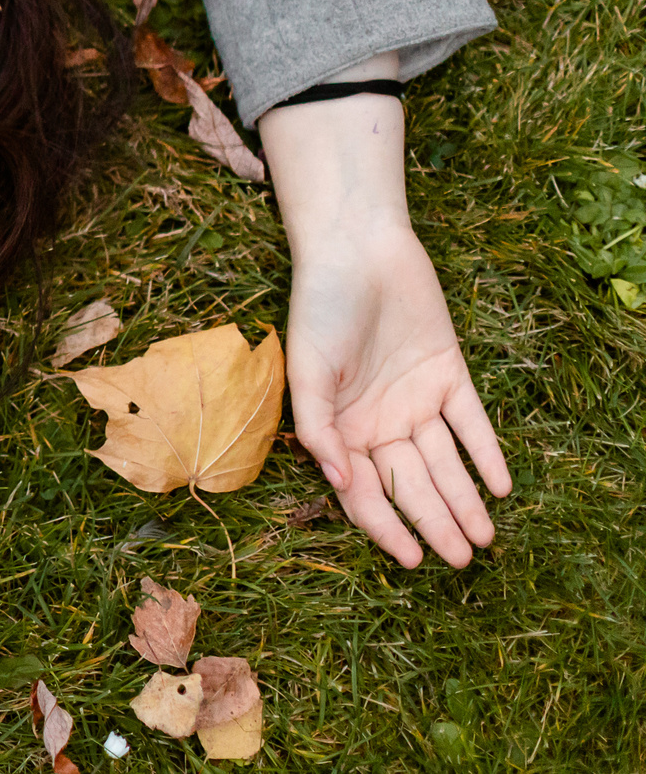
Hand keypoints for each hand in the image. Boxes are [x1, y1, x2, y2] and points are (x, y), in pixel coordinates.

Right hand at [263, 66, 509, 567]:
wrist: (357, 249)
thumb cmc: (320, 307)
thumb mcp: (307, 371)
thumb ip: (321, 429)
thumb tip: (341, 483)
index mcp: (341, 425)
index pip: (365, 491)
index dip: (387, 527)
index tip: (413, 559)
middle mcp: (379, 419)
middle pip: (412, 483)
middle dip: (436, 523)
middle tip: (461, 560)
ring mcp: (416, 398)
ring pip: (445, 462)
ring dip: (465, 500)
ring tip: (485, 539)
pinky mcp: (448, 373)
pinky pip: (471, 423)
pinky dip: (486, 453)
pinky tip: (501, 486)